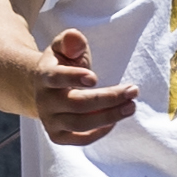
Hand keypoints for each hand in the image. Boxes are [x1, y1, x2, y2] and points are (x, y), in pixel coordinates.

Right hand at [32, 28, 138, 146]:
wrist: (45, 88)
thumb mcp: (64, 47)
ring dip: (109, 116)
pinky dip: (99, 132)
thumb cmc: (62, 64)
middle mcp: (44, 101)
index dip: (73, 78)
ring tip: (131, 106)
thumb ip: (70, 40)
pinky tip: (115, 120)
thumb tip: (74, 37)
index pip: (55, 78)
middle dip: (108, 98)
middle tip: (133, 91)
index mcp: (44, 75)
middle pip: (76, 103)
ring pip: (80, 123)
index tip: (95, 78)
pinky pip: (80, 139)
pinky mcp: (58, 135)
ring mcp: (50, 120)